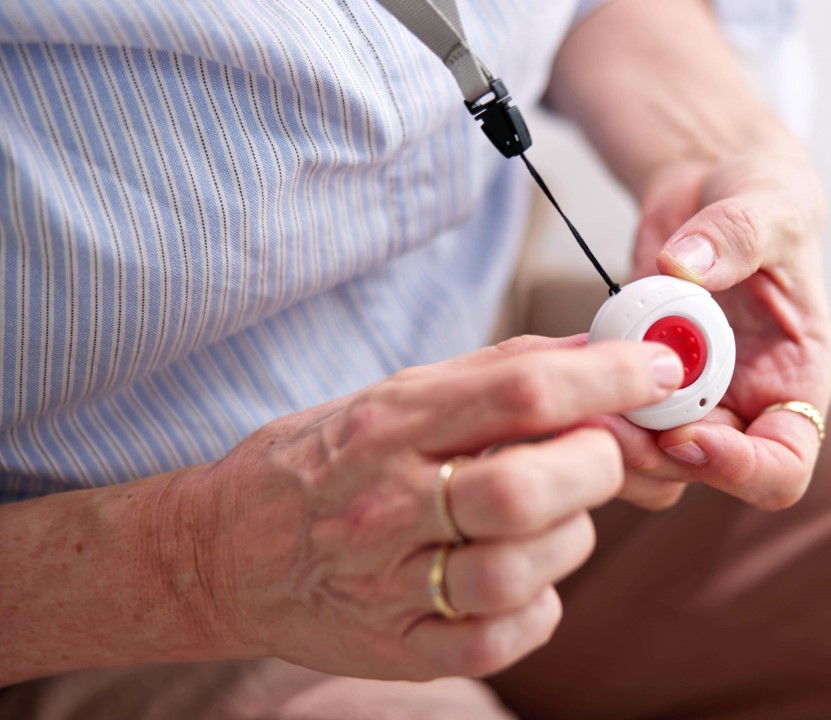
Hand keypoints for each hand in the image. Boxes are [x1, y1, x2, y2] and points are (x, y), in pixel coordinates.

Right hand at [169, 336, 682, 679]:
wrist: (228, 550)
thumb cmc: (323, 460)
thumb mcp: (393, 396)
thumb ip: (493, 375)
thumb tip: (597, 353)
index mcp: (388, 425)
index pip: (518, 391)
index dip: (607, 378)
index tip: (658, 369)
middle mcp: (385, 503)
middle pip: (527, 487)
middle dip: (600, 462)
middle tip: (609, 450)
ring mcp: (388, 584)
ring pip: (525, 566)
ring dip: (572, 533)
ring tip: (554, 513)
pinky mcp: (399, 647)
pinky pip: (505, 634)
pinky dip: (540, 601)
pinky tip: (523, 573)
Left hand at [614, 149, 830, 510]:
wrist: (703, 194)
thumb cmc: (759, 200)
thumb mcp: (766, 203)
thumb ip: (738, 235)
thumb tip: (686, 265)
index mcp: (790, 380)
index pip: (780, 466)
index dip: (738, 468)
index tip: (688, 432)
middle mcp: (736, 399)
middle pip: (697, 468)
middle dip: (651, 452)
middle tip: (607, 417)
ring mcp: (681, 392)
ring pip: (644, 451)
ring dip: (611, 434)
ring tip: (579, 394)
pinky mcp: (635, 376)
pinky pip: (610, 411)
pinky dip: (586, 402)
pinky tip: (564, 372)